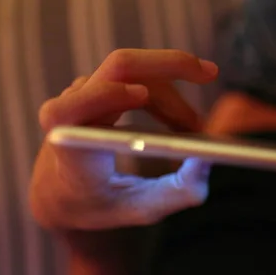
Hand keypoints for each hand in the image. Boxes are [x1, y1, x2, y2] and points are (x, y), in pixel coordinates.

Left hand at [29, 49, 218, 230]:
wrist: (66, 192)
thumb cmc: (101, 204)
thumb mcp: (142, 209)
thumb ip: (178, 192)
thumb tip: (208, 161)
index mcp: (70, 148)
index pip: (74, 109)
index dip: (107, 95)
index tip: (142, 96)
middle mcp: (70, 111)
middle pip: (120, 68)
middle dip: (168, 66)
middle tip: (210, 74)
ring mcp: (82, 92)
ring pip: (138, 72)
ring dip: (175, 96)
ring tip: (197, 129)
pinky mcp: (97, 85)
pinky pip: (138, 75)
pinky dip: (168, 93)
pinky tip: (184, 122)